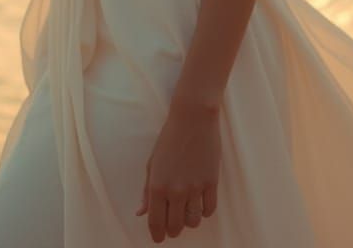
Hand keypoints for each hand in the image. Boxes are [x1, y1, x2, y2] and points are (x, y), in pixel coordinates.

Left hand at [136, 100, 220, 241]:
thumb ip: (147, 191)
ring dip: (189, 220)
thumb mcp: (152, 163)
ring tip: (186, 210)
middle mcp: (176, 191)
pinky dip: (204, 211)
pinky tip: (199, 202)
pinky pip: (209, 210)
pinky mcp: (212, 182)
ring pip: (194, 222)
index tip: (159, 238)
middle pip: (176, 227)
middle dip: (173, 229)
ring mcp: (195, 188)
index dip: (157, 235)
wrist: (193, 118)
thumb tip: (140, 213)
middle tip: (172, 222)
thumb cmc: (169, 138)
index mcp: (158, 186)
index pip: (156, 223)